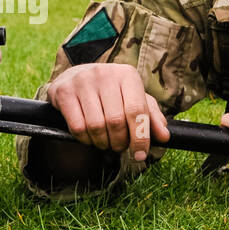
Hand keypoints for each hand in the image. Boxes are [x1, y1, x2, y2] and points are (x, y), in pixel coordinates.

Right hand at [46, 63, 169, 162]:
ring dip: (102, 143)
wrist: (75, 77)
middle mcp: (104, 74)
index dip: (140, 137)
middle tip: (119, 146)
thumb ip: (151, 117)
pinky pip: (77, 127)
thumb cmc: (110, 92)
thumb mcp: (133, 99)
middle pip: (116, 122)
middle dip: (119, 142)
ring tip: (104, 142)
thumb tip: (165, 136)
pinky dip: (85, 140)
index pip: (136, 111)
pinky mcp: (64, 92)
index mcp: (127, 75)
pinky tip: (89, 137)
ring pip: (96, 126)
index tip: (140, 155)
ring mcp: (82, 81)